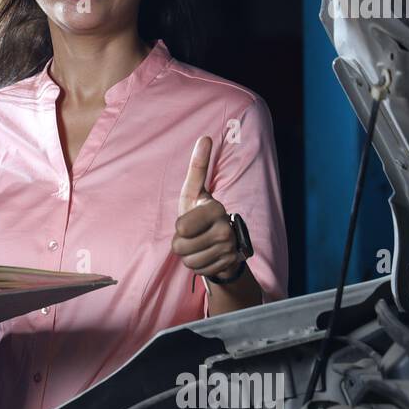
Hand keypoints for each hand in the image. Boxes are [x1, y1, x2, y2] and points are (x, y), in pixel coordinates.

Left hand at [171, 136, 242, 280]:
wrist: (222, 243)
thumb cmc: (200, 214)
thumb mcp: (194, 192)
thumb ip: (197, 167)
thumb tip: (205, 137)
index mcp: (215, 208)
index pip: (181, 228)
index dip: (179, 228)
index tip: (189, 222)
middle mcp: (225, 228)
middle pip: (180, 247)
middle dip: (180, 244)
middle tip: (192, 236)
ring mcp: (229, 248)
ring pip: (188, 261)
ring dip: (188, 256)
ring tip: (200, 245)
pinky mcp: (228, 264)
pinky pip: (198, 271)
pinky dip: (198, 266)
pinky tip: (208, 256)